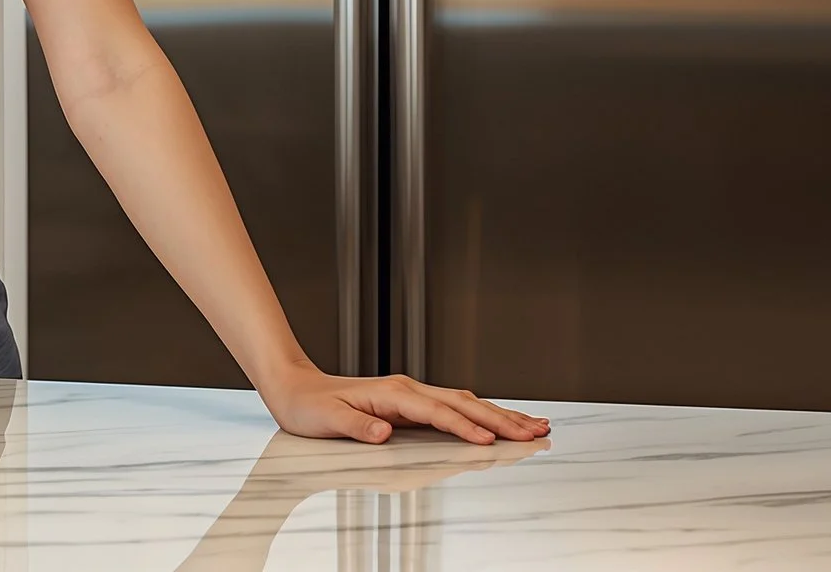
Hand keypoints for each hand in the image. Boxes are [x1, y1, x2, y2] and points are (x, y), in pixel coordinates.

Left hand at [256, 363, 548, 445]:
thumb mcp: (326, 420)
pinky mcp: (412, 404)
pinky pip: (456, 408)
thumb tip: (384, 432)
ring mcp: (413, 395)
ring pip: (466, 403)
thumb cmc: (309, 407)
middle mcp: (408, 390)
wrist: (295, 388)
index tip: (488, 441)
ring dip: (500, 415)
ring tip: (535, 426)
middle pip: (463, 404)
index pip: (437, 413)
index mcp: (392, 394)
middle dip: (501, 419)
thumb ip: (356, 427)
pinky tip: (500, 421)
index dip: (463, 427)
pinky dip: (483, 414)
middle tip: (535, 433)